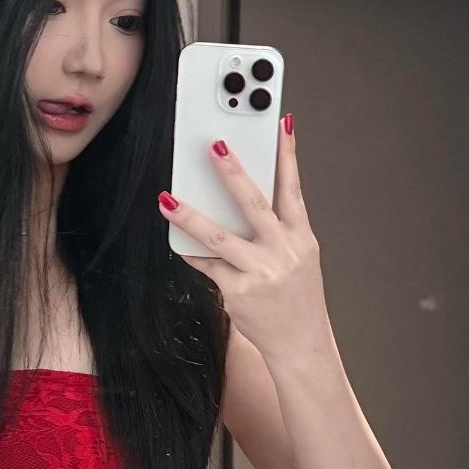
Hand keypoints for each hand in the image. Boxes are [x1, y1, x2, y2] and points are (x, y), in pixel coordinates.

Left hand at [158, 114, 331, 361]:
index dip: (287, 155)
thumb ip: (278, 229)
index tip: (280, 124)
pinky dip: (192, 253)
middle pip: (254, 204)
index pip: (293, 188)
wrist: (301, 344)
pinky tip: (178, 241)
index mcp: (301, 237)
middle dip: (233, 172)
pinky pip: (207, 265)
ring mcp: (260, 271)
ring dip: (190, 217)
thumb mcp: (299, 258)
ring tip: (167, 200)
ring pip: (219, 237)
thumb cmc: (296, 297)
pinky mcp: (238, 291)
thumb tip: (240, 200)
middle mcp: (283, 251)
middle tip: (215, 145)